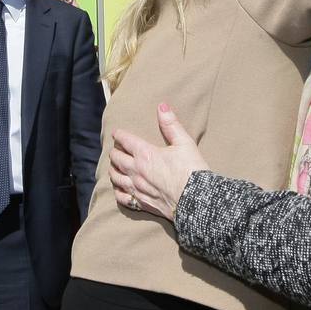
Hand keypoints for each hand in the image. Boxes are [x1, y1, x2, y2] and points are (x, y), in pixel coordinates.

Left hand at [109, 104, 209, 221]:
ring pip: (116, 178)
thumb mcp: (185, 143)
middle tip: (115, 149)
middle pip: (116, 159)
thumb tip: (162, 106)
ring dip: (113, 170)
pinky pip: (123, 197)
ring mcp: (137, 188)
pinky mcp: (142, 203)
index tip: (117, 133)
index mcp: (145, 154)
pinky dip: (118, 191)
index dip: (119, 135)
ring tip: (114, 167)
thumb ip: (171, 125)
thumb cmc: (192, 171)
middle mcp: (137, 171)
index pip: (125, 140)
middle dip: (114, 152)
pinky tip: (119, 189)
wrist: (196, 201)